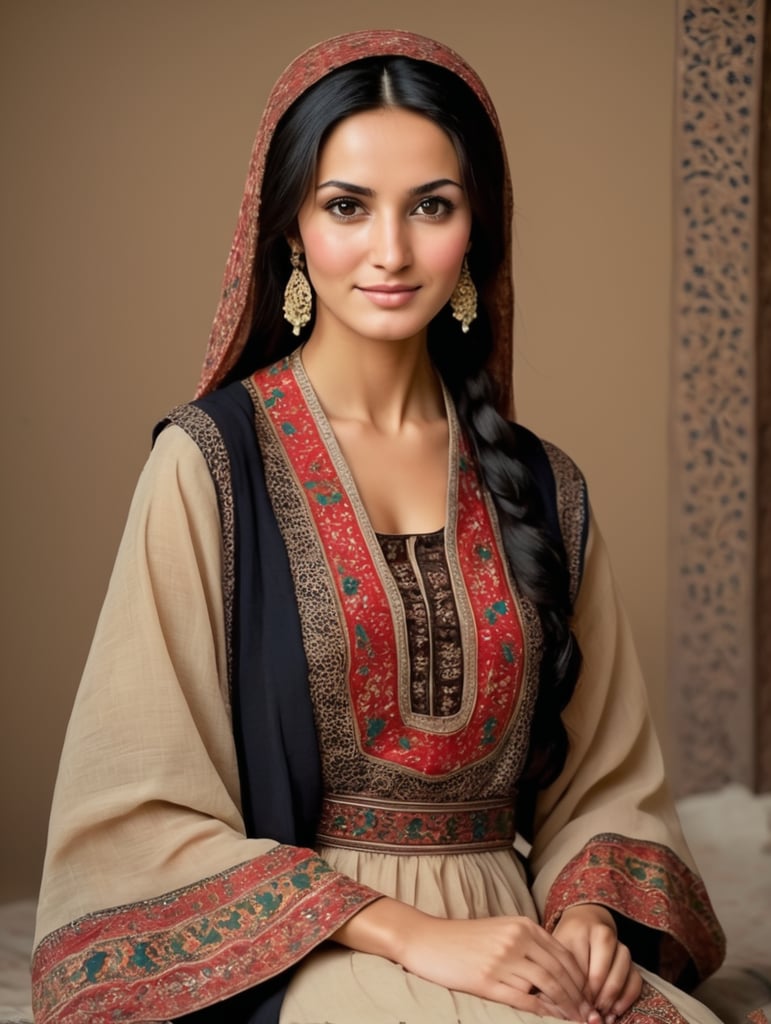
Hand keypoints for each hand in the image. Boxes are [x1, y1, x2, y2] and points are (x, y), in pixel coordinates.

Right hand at [333, 898, 597, 1020]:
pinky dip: (543, 1012)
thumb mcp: (500, 930)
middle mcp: (516, 938)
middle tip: (592, 1016)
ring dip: (567, 1007)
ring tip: (577, 1021)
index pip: (564, 954)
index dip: (581, 979)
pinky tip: (552, 1020)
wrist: (427, 939)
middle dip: (580, 997)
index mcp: (522, 925)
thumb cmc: (463, 938)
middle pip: (561, 972)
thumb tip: (557, 968)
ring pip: (548, 986)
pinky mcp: (489, 979)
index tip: (591, 997)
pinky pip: (525, 999)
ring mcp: (503, 959)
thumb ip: (528, 942)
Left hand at [552, 904, 641, 1022]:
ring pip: (622, 970)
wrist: (586, 922)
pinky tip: (615, 1010)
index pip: (582, 962)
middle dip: (596, 993)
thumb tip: (560, 1004)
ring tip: (601, 1011)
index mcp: (582, 929)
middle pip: (604, 966)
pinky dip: (627, 996)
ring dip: (612, 995)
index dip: (578, 987)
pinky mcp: (631, 960)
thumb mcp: (559, 950)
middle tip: (588, 1010)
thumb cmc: (568, 940)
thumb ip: (561, 972)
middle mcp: (605, 934)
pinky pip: (636, 978)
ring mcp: (621, 946)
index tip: (573, 1003)